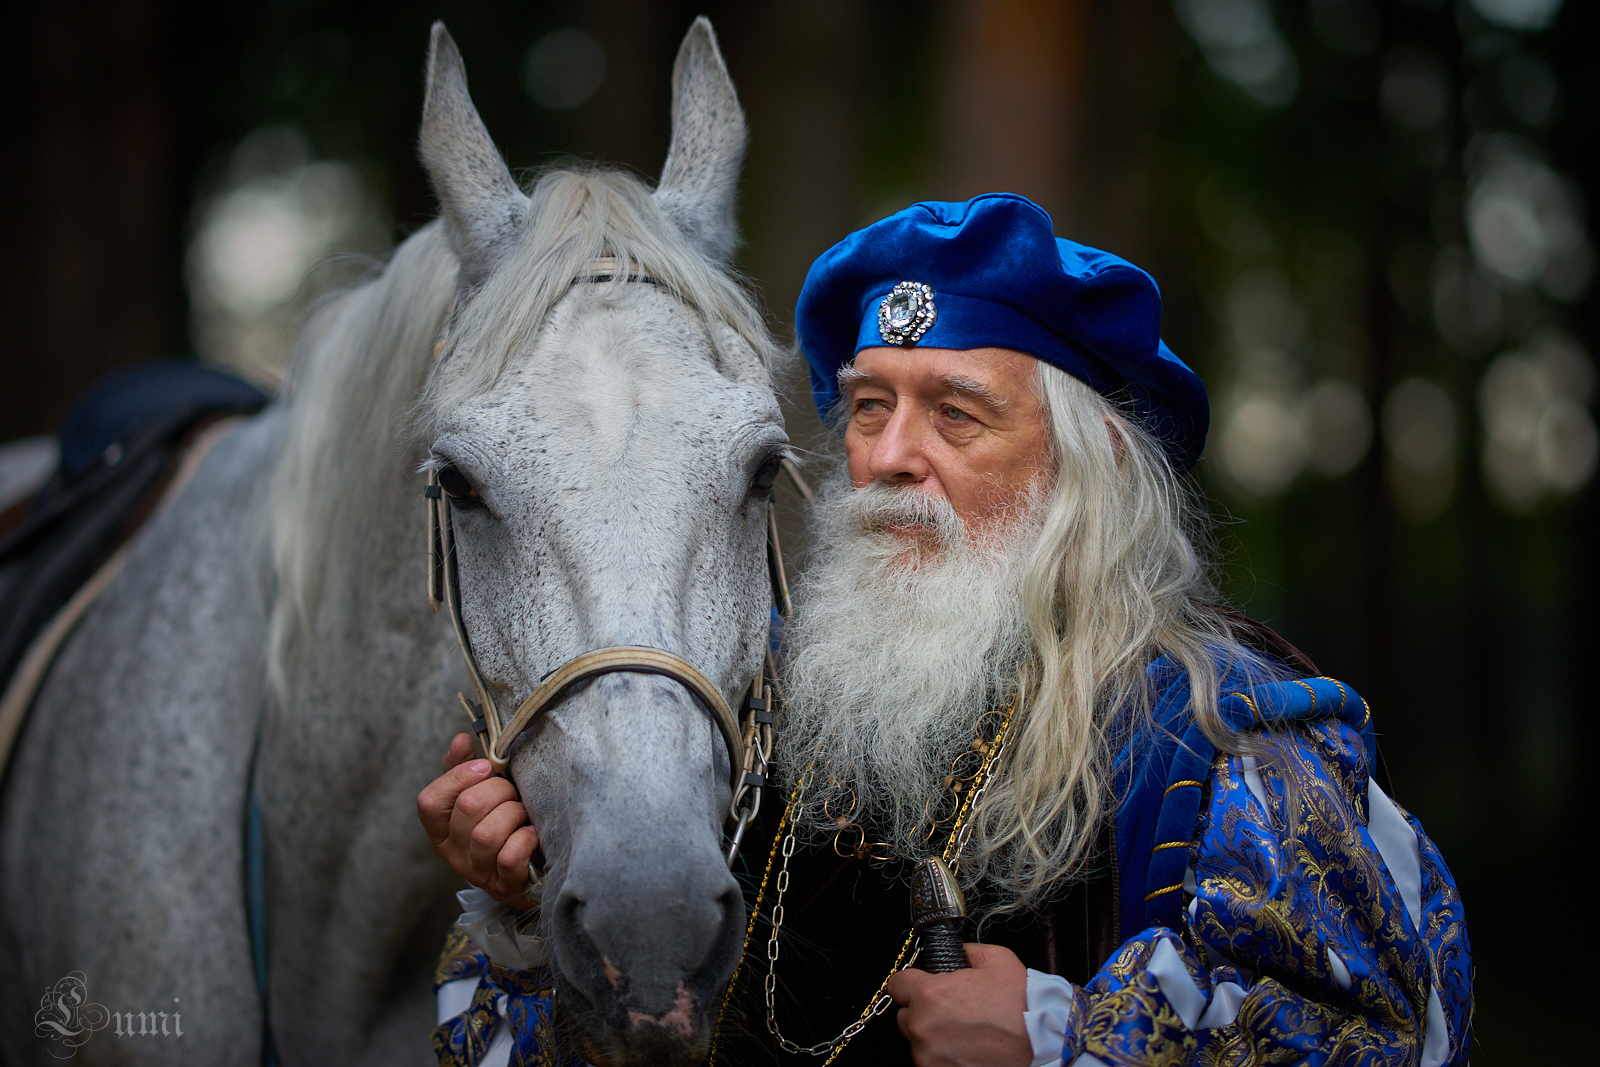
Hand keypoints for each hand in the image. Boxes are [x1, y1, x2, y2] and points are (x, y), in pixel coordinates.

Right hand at [417, 733, 539, 909]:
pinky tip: (531, 834)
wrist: (533, 868)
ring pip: (487, 834)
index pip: (430, 801)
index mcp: (441, 828)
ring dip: (513, 814)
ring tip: (523, 813)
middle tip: (512, 793)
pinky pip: (509, 858)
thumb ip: (464, 768)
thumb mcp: (480, 794)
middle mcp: (453, 852)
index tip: (485, 767)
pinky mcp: (504, 885)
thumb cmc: (502, 822)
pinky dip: (524, 840)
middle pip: (467, 808)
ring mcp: (477, 871)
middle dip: (498, 791)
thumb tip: (460, 740)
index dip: (458, 778)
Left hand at [886, 943, 1032, 1066]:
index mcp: (931, 994)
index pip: (897, 985)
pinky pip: (930, 1062)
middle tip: (953, 1012)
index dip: (912, 983)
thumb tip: (954, 953)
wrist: (1043, 1043)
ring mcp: (929, 1057)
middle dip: (924, 1012)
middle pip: (906, 1016)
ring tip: (965, 1034)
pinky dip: (943, 1057)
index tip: (923, 987)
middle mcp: (923, 1027)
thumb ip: (965, 952)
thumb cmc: (1021, 1004)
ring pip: (918, 1043)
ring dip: (933, 1038)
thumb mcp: (995, 960)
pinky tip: (966, 1050)